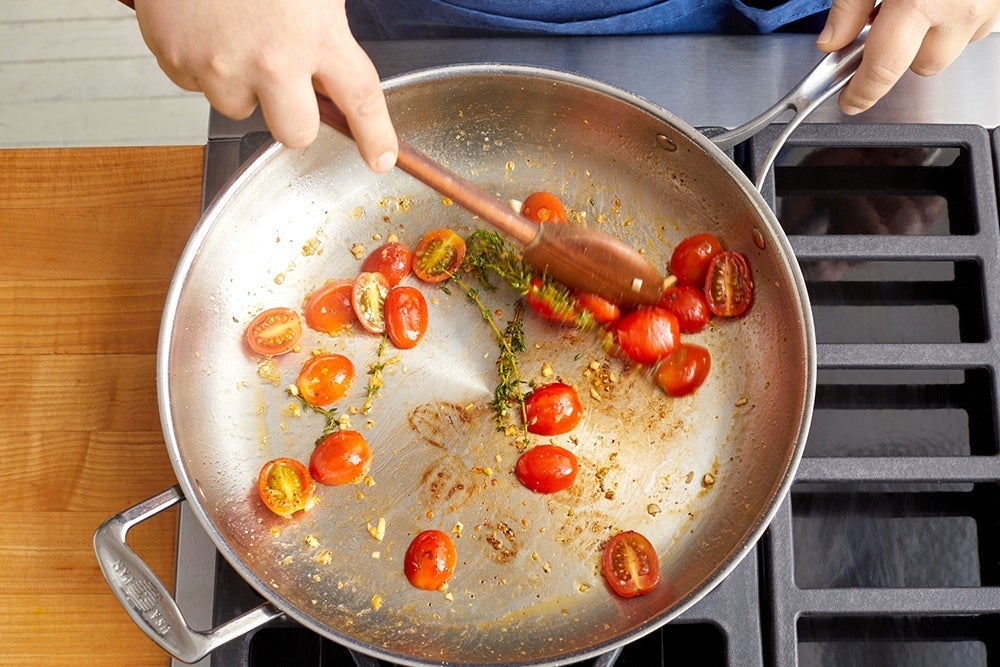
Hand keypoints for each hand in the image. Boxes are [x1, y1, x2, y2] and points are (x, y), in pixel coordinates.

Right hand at [132, 0, 397, 170]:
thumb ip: (328, 28)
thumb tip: (340, 71)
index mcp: (316, 34)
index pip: (360, 100)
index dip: (376, 135)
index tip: (380, 158)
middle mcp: (271, 59)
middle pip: (296, 133)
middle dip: (295, 117)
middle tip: (287, 83)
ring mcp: (220, 64)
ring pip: (240, 108)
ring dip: (242, 83)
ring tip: (235, 32)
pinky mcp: (178, 60)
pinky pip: (196, 83)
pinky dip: (202, 62)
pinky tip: (206, 25)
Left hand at [817, 0, 999, 113]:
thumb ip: (850, 5)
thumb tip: (831, 42)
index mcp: (921, 1)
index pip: (884, 68)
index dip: (863, 92)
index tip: (851, 101)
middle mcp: (962, 9)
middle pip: (922, 65)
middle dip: (902, 52)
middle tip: (891, 19)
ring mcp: (990, 6)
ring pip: (951, 48)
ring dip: (934, 35)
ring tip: (923, 0)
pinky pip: (978, 25)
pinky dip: (960, 16)